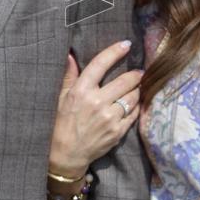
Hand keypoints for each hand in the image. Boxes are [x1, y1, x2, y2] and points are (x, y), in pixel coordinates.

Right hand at [49, 40, 141, 177]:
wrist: (65, 156)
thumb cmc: (60, 124)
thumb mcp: (60, 98)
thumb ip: (69, 76)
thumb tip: (71, 55)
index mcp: (81, 91)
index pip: (101, 64)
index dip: (115, 51)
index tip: (126, 44)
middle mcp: (97, 103)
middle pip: (126, 80)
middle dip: (135, 74)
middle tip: (139, 72)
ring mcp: (109, 118)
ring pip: (133, 97)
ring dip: (137, 90)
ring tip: (136, 88)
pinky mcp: (118, 132)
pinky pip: (134, 114)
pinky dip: (135, 107)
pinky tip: (133, 104)